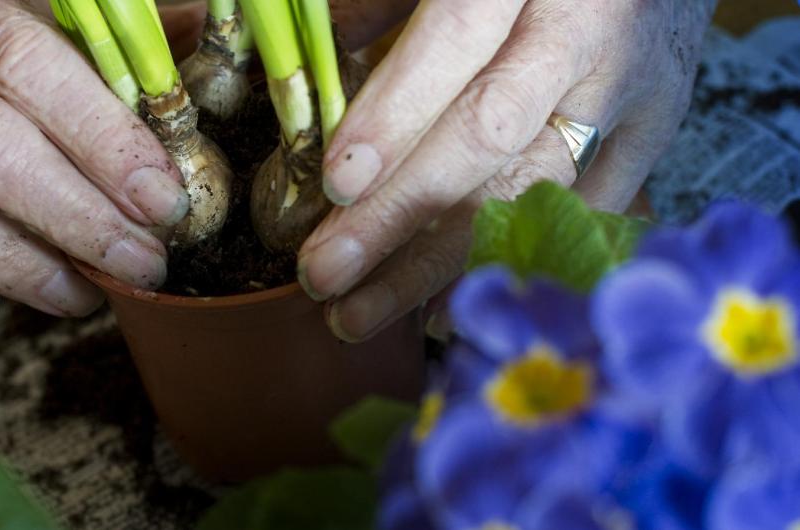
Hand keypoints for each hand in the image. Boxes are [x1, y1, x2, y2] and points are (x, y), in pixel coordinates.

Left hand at [301, 0, 715, 340]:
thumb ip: (384, 10)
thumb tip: (309, 92)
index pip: (453, 44)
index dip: (394, 116)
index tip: (336, 185)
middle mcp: (585, 29)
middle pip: (486, 134)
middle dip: (397, 213)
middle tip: (324, 272)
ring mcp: (629, 86)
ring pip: (528, 188)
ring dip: (435, 261)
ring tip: (358, 312)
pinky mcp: (657, 129)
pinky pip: (584, 213)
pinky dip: (509, 261)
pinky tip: (441, 308)